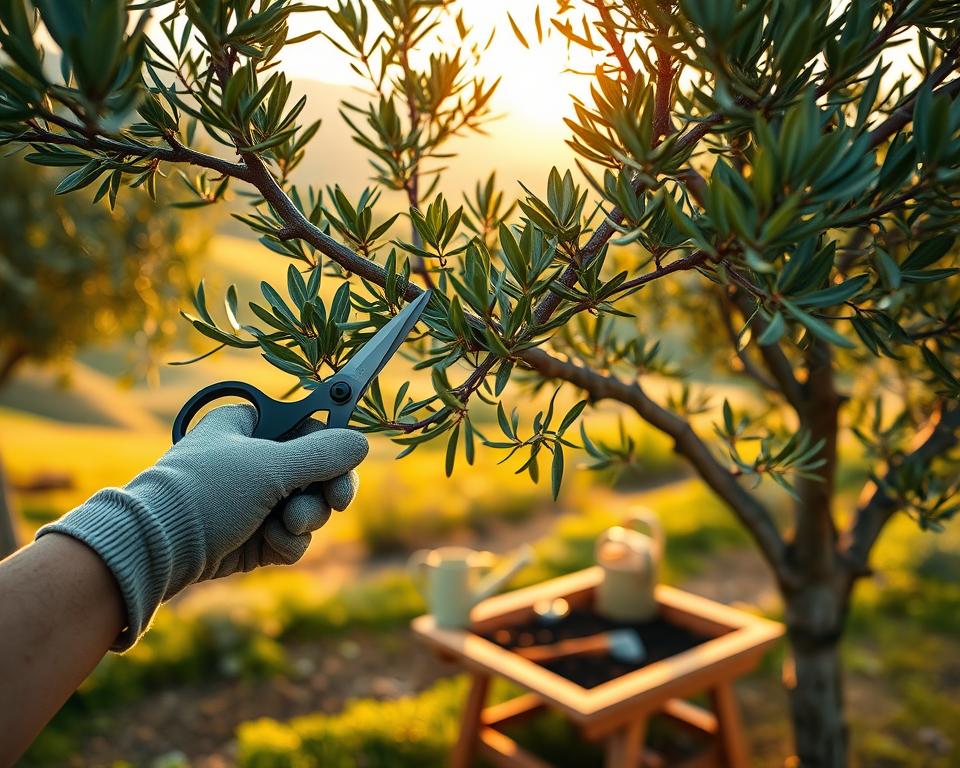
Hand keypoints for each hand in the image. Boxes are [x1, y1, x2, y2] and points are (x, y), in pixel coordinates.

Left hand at [37, 405, 368, 648]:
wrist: (157, 549)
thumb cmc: (208, 492)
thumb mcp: (271, 467)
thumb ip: (322, 455)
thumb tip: (361, 443)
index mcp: (250, 425)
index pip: (308, 427)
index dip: (333, 443)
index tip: (353, 456)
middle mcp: (252, 460)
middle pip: (316, 471)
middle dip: (325, 490)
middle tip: (337, 501)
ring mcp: (252, 501)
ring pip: (307, 507)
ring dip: (306, 518)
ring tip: (288, 525)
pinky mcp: (252, 537)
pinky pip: (291, 536)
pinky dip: (287, 542)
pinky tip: (270, 544)